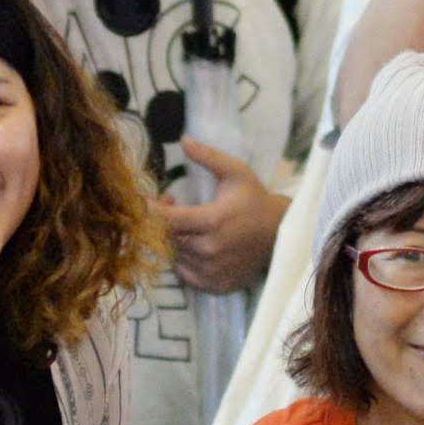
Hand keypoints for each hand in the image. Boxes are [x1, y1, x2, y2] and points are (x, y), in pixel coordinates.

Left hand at [163, 141, 285, 295]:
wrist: (278, 233)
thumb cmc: (254, 200)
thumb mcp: (236, 172)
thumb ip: (209, 157)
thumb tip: (183, 140)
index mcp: (212, 221)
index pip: (167, 220)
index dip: (151, 210)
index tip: (144, 201)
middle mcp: (209, 250)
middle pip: (168, 238)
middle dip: (163, 221)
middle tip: (171, 206)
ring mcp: (212, 270)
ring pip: (175, 256)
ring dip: (175, 240)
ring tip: (186, 224)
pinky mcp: (215, 284)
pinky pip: (185, 275)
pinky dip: (185, 261)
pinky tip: (194, 245)